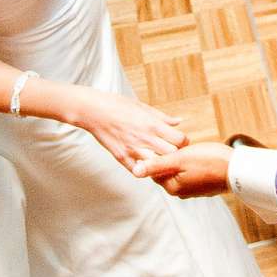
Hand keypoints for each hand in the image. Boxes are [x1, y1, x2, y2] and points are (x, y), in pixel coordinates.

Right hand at [66, 88, 188, 173]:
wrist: (93, 110)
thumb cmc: (118, 105)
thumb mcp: (143, 107)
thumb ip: (162, 118)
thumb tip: (179, 122)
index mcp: (153, 124)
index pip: (180, 139)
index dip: (183, 142)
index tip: (179, 142)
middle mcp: (145, 138)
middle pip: (172, 154)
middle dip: (175, 154)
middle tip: (171, 153)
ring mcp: (133, 149)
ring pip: (157, 165)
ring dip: (159, 164)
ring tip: (158, 161)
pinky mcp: (121, 157)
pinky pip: (138, 171)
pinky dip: (143, 170)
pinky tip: (144, 164)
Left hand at [134, 141, 233, 196]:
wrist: (238, 170)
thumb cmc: (210, 161)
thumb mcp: (180, 159)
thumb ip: (156, 165)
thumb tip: (134, 171)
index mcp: (172, 186)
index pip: (152, 170)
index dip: (154, 154)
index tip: (158, 141)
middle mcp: (180, 191)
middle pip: (165, 171)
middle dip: (168, 157)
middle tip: (176, 144)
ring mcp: (192, 190)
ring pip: (178, 171)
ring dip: (181, 159)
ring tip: (189, 149)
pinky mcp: (202, 186)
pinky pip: (190, 173)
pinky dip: (191, 164)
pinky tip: (198, 155)